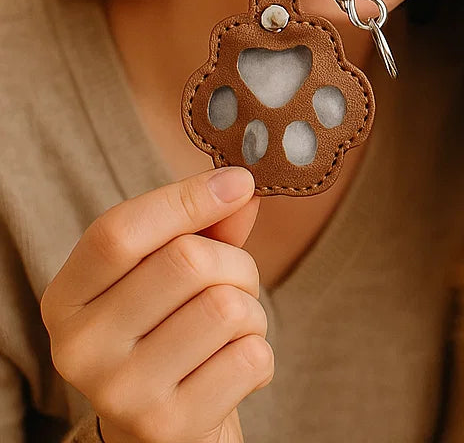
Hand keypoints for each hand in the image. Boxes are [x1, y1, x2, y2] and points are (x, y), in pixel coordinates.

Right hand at [40, 167, 270, 442]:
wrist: (169, 426)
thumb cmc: (172, 328)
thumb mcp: (174, 269)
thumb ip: (206, 223)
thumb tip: (240, 187)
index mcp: (68, 297)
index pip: (118, 232)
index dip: (188, 198)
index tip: (240, 182)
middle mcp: (79, 348)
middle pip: (186, 261)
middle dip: (235, 263)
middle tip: (234, 282)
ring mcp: (120, 394)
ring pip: (226, 307)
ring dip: (251, 311)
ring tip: (230, 330)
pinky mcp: (167, 427)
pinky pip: (250, 357)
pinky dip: (259, 354)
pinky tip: (230, 368)